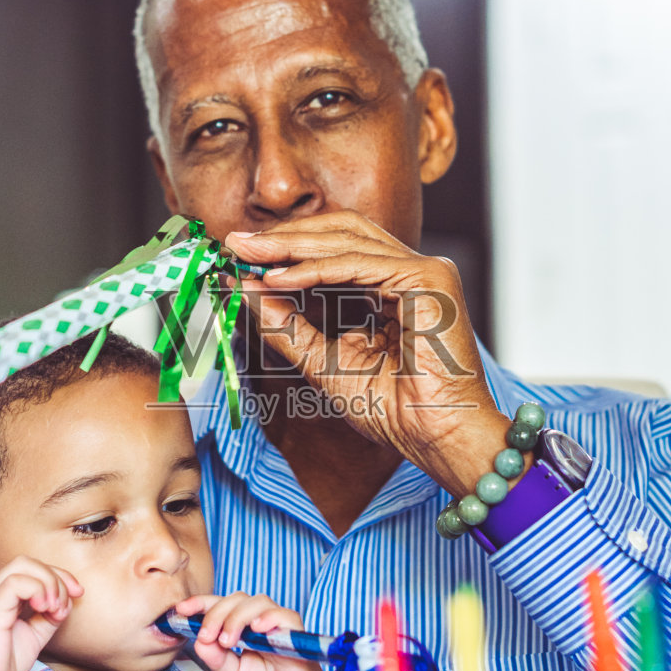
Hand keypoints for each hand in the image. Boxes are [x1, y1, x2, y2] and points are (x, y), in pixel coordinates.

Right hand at [0, 557, 82, 670]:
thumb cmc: (2, 666)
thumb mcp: (35, 634)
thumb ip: (50, 615)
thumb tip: (65, 601)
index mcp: (1, 596)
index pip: (31, 568)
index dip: (59, 576)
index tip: (77, 594)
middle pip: (27, 562)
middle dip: (56, 576)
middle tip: (66, 603)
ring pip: (23, 566)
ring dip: (49, 583)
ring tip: (54, 610)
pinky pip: (15, 582)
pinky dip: (38, 590)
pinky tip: (44, 610)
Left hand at [177, 592, 329, 670]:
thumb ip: (215, 657)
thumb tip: (199, 639)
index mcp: (243, 627)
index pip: (222, 605)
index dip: (202, 602)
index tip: (182, 609)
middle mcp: (261, 621)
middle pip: (237, 599)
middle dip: (216, 613)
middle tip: (207, 636)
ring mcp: (279, 625)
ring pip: (258, 602)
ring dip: (237, 617)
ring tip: (228, 641)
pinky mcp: (296, 634)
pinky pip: (284, 615)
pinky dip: (268, 618)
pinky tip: (257, 629)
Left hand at [226, 212, 514, 493]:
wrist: (434, 437)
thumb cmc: (394, 411)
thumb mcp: (323, 361)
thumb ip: (288, 326)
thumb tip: (248, 291)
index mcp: (394, 289)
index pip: (336, 251)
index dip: (288, 250)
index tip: (239, 259)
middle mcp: (412, 273)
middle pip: (341, 233)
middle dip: (285, 237)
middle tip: (236, 244)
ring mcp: (425, 271)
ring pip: (348, 240)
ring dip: (293, 246)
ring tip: (249, 256)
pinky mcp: (430, 278)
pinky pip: (360, 264)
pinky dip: (315, 269)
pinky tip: (279, 278)